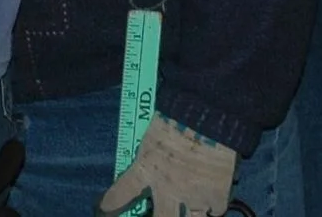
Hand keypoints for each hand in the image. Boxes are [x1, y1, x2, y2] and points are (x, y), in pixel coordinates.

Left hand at [97, 116, 236, 216]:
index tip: (105, 210)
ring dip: (186, 216)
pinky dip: (212, 208)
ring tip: (186, 212)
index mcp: (146, 170)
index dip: (111, 205)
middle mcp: (166, 190)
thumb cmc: (176, 114)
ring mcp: (192, 197)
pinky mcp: (216, 198)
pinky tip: (211, 204)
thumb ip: (150, 153)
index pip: (121, 194)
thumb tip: (150, 159)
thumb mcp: (153, 133)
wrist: (206, 115)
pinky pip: (214, 212)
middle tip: (157, 213)